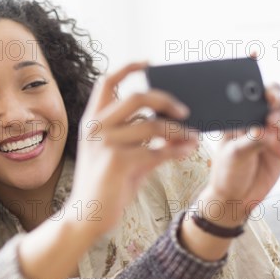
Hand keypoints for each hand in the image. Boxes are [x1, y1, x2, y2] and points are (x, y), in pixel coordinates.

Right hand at [67, 62, 198, 235]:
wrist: (86, 215)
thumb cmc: (106, 183)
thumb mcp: (120, 154)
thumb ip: (142, 138)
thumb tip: (176, 127)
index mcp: (92, 120)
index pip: (106, 81)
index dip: (129, 67)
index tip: (150, 63)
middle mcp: (95, 127)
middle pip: (137, 97)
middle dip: (166, 100)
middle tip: (185, 110)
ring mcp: (105, 144)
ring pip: (152, 125)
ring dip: (179, 130)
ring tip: (193, 136)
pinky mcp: (118, 162)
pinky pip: (157, 151)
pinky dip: (177, 151)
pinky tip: (187, 151)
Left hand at [198, 84, 279, 225]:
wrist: (236, 197)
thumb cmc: (226, 172)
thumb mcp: (233, 154)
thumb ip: (250, 141)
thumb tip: (264, 129)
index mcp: (235, 115)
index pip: (243, 89)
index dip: (249, 71)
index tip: (252, 55)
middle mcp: (253, 118)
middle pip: (269, 94)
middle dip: (271, 89)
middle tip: (267, 96)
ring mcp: (270, 129)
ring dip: (279, 108)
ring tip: (270, 119)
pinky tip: (274, 131)